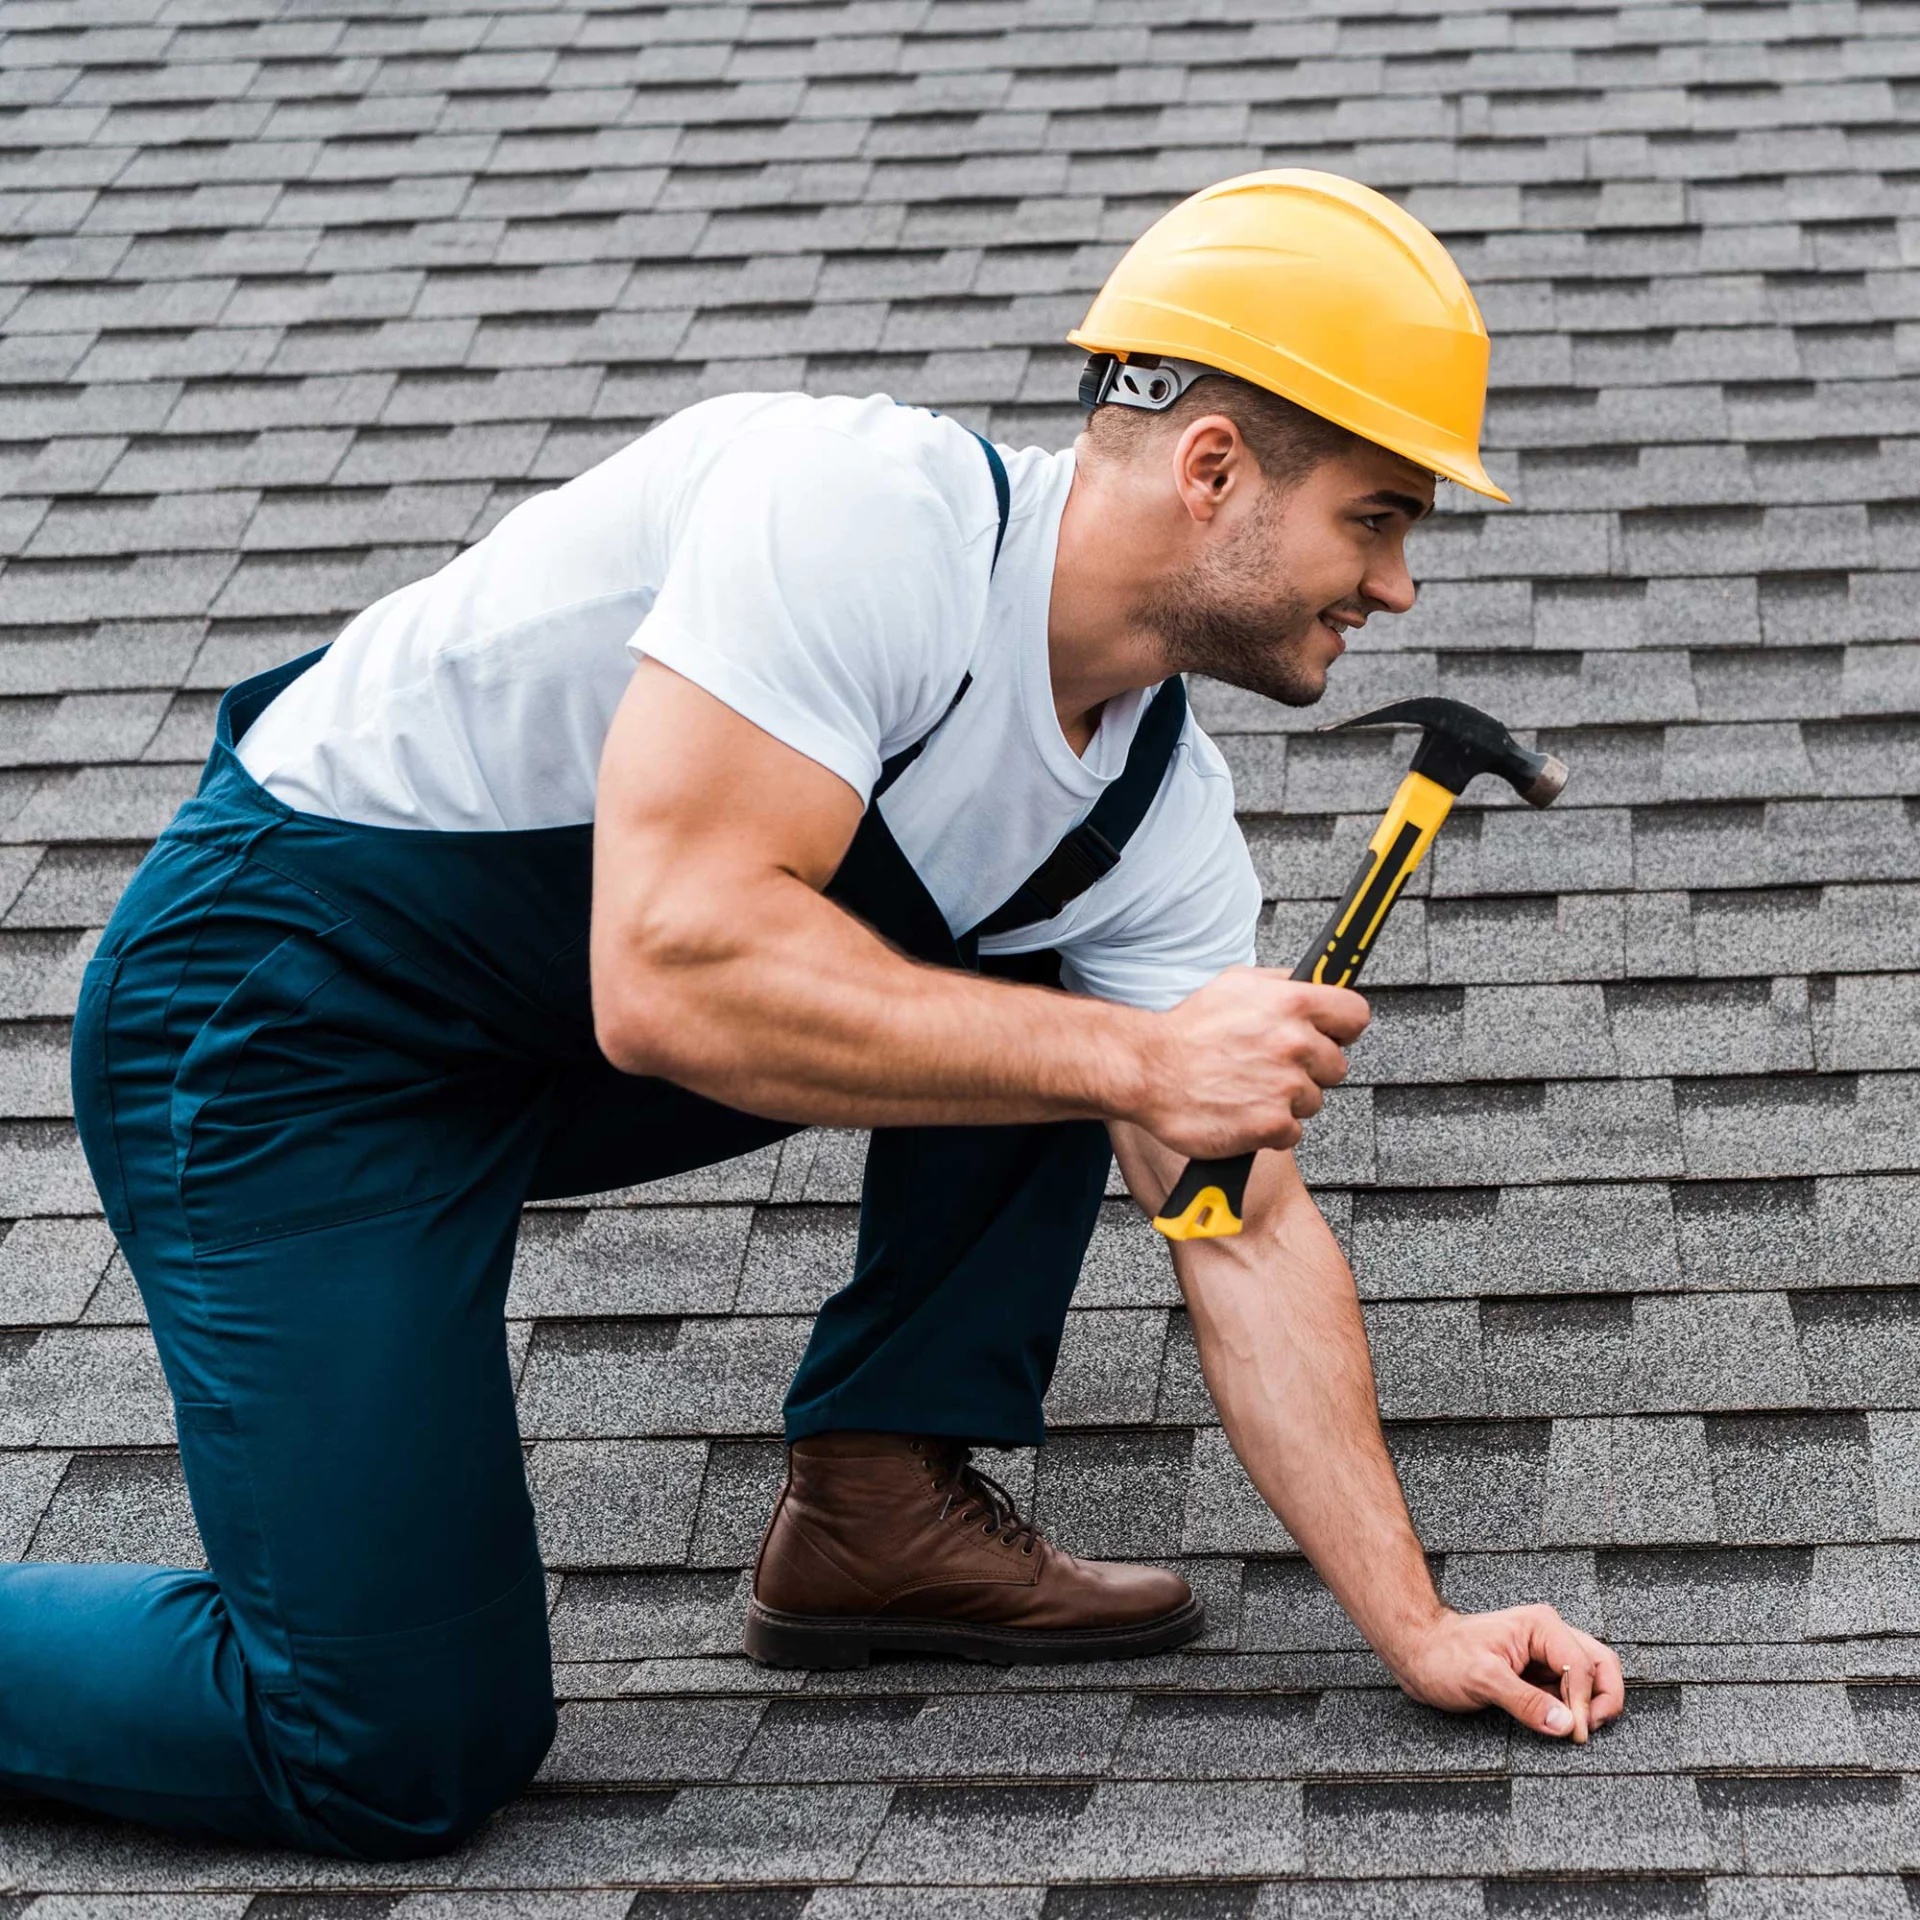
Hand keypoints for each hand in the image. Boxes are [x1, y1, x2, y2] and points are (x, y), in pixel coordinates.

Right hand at [1129, 966, 1368, 1159]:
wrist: (1147, 1071)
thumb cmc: (1186, 1031)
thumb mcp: (1235, 984)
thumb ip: (1281, 984)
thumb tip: (1312, 982)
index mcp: (1292, 1003)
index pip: (1355, 1015)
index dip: (1342, 1028)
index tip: (1331, 1034)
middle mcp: (1294, 1043)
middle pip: (1336, 1065)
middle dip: (1309, 1068)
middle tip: (1270, 1066)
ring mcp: (1286, 1086)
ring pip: (1314, 1100)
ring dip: (1287, 1100)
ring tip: (1248, 1088)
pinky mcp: (1273, 1124)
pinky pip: (1292, 1132)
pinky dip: (1269, 1128)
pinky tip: (1242, 1111)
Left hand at [1387, 1604, 1625, 1742]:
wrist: (1418, 1653)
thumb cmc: (1443, 1657)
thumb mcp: (1482, 1679)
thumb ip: (1526, 1701)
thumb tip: (1566, 1725)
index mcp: (1542, 1627)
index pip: (1584, 1666)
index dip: (1585, 1703)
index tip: (1575, 1733)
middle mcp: (1550, 1636)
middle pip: (1602, 1665)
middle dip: (1604, 1700)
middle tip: (1586, 1732)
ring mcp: (1547, 1655)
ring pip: (1592, 1678)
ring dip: (1591, 1706)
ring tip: (1573, 1730)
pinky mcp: (1539, 1674)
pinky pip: (1571, 1692)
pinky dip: (1574, 1710)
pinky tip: (1558, 1723)